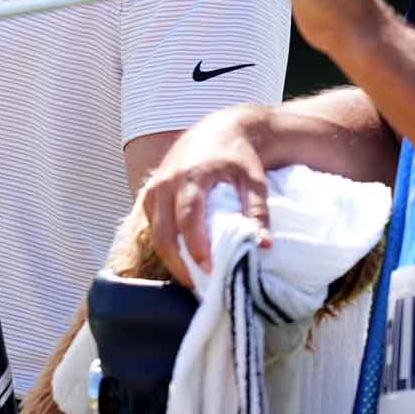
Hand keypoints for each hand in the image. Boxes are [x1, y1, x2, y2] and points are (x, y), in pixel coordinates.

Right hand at [139, 106, 272, 285]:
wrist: (218, 129)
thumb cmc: (238, 156)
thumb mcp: (254, 180)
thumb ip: (258, 212)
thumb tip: (264, 245)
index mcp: (192, 175)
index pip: (187, 218)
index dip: (195, 247)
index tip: (209, 270)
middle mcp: (167, 181)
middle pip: (163, 232)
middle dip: (178, 263)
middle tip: (199, 284)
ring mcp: (154, 187)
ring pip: (154, 231)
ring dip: (170, 256)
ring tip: (193, 275)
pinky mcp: (150, 193)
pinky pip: (151, 224)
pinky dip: (165, 242)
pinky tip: (183, 256)